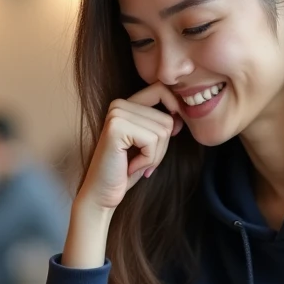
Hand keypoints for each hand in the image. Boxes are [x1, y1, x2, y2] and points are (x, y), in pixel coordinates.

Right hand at [76, 83, 183, 212]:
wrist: (102, 194)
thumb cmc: (126, 171)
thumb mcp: (148, 143)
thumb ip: (160, 123)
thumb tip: (181, 112)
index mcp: (126, 104)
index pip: (161, 89)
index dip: (174, 109)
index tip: (171, 134)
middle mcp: (118, 104)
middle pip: (167, 118)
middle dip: (162, 147)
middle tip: (142, 160)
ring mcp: (116, 114)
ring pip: (163, 130)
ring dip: (154, 156)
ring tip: (135, 164)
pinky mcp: (116, 127)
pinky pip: (153, 141)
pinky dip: (148, 160)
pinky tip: (130, 166)